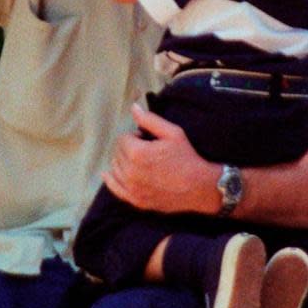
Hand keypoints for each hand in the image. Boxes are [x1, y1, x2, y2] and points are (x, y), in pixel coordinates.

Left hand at [103, 104, 218, 213]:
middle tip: (146, 149)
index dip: (136, 136)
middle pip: (118, 152)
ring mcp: (132, 188)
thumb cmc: (187, 158)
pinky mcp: (136, 200)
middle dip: (129, 147)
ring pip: (115, 168)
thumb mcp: (173, 133)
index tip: (147, 138)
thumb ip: (149, 120)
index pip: (123, 138)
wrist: (200, 187)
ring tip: (140, 160)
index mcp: (137, 154)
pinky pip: (115, 188)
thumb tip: (133, 107)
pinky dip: (110, 179)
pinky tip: (107, 174)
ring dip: (123, 161)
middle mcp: (130, 172)